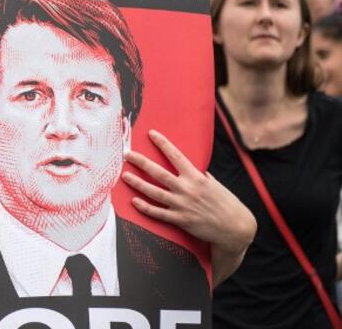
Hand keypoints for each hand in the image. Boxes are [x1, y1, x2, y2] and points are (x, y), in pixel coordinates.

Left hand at [122, 130, 255, 282]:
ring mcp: (182, 205)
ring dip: (137, 183)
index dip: (162, 143)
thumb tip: (188, 165)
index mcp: (196, 177)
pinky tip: (134, 201)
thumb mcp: (214, 183)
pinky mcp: (180, 220)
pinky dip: (145, 207)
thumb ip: (198, 174)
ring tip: (125, 176)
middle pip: (158, 172)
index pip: (176, 155)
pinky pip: (158, 213)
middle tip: (127, 154)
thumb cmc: (226, 202)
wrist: (236, 228)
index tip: (151, 133)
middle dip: (141, 162)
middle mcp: (187, 189)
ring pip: (154, 192)